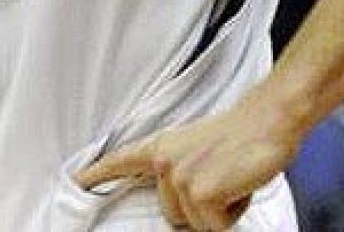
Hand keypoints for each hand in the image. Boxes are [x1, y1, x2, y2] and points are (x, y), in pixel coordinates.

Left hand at [74, 99, 300, 230]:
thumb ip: (177, 169)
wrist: (267, 121)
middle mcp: (162, 161)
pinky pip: (215, 227)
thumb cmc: (240, 138)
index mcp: (160, 146)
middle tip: (223, 177)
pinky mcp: (199, 193)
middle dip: (201, 208)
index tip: (76, 180)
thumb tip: (179, 200)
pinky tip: (239, 185)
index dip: (98, 174)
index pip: (122, 161)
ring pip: (196, 224)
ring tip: (232, 178)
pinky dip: (234, 214)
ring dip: (220, 211)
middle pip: (173, 215)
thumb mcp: (196, 149)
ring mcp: (178, 176)